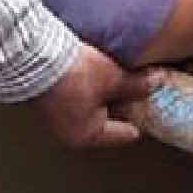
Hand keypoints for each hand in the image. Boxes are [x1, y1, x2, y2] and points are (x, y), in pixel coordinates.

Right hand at [33, 44, 156, 148]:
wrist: (35, 56)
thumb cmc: (72, 75)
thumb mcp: (113, 78)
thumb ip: (137, 84)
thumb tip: (157, 82)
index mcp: (87, 136)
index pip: (121, 133)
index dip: (138, 119)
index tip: (148, 113)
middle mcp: (70, 131)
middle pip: (105, 119)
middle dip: (120, 104)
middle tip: (137, 89)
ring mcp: (57, 116)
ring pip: (90, 107)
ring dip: (102, 93)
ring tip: (116, 76)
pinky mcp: (50, 98)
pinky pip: (77, 96)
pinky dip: (88, 87)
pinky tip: (95, 71)